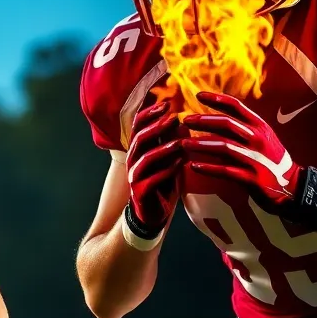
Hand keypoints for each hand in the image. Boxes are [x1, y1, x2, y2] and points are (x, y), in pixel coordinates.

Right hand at [126, 99, 183, 237]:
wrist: (154, 213)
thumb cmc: (162, 182)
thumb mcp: (168, 159)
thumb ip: (172, 141)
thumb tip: (183, 120)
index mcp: (138, 149)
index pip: (138, 125)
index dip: (149, 113)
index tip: (166, 104)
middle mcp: (133, 160)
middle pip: (140, 138)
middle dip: (157, 126)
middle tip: (174, 118)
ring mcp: (135, 177)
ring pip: (146, 157)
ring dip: (164, 148)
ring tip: (181, 142)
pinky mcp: (140, 193)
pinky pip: (153, 179)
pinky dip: (167, 170)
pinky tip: (181, 164)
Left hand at [182, 91, 316, 230]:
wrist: (293, 187)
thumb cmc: (272, 161)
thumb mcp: (263, 139)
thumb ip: (243, 129)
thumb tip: (215, 119)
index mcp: (260, 127)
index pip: (237, 106)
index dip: (217, 99)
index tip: (198, 95)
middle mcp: (258, 139)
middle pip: (226, 124)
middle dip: (203, 121)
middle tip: (185, 121)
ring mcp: (255, 159)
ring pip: (223, 146)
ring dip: (200, 145)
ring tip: (183, 144)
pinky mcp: (251, 178)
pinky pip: (225, 171)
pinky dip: (208, 168)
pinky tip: (194, 166)